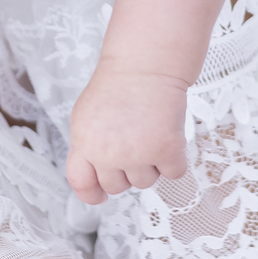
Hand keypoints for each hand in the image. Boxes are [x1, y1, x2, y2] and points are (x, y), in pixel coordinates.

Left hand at [66, 58, 188, 204]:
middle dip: (127, 170)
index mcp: (84, 142)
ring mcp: (137, 154)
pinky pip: (174, 173)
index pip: (81, 182)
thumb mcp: (87, 115)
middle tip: (135, 141)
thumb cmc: (119, 84)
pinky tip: (169, 133)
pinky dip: (176, 158)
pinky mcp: (166, 150)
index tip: (101, 196)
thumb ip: (88, 146)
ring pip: (146, 182)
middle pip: (117, 186)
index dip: (92, 193)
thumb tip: (95, 180)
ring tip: (151, 131)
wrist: (147, 63)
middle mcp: (108, 154)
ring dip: (152, 163)